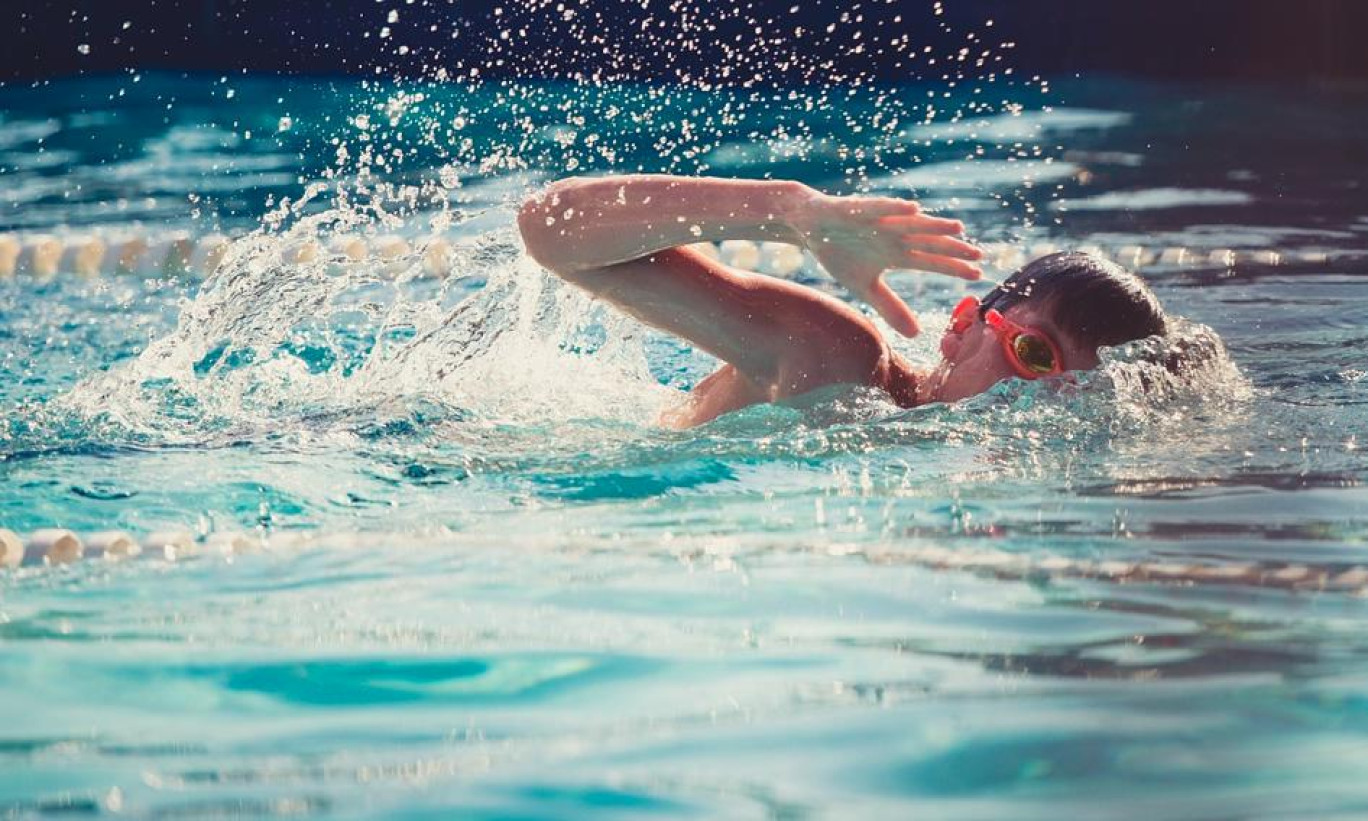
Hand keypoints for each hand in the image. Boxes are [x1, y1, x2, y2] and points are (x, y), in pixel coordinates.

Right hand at [794, 192, 982, 336]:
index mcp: (897, 254)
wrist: (810, 227)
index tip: (977, 275)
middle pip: (928, 242)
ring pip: (911, 223)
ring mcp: (879, 220)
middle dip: (952, 248)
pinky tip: (913, 209)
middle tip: (979, 255)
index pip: (931, 261)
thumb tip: (916, 334)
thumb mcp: (865, 287)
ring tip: (957, 229)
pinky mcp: (858, 209)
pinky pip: (879, 208)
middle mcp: (894, 235)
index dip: (953, 267)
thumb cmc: (840, 252)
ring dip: (933, 225)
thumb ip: (890, 307)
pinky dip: (895, 208)